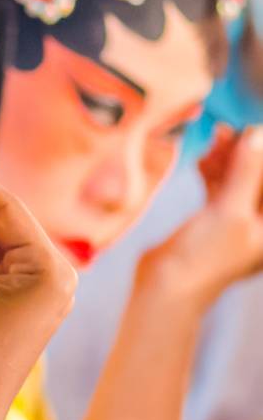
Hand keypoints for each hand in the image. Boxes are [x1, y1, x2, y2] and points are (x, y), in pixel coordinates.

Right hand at [142, 126, 262, 310]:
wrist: (164, 289)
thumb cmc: (204, 258)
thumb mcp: (231, 210)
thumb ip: (248, 171)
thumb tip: (258, 135)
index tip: (252, 131)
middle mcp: (259, 227)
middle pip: (258, 180)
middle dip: (246, 154)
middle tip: (226, 132)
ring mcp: (236, 224)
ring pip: (238, 182)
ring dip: (226, 160)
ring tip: (211, 141)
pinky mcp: (212, 223)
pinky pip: (219, 190)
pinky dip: (212, 174)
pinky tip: (200, 161)